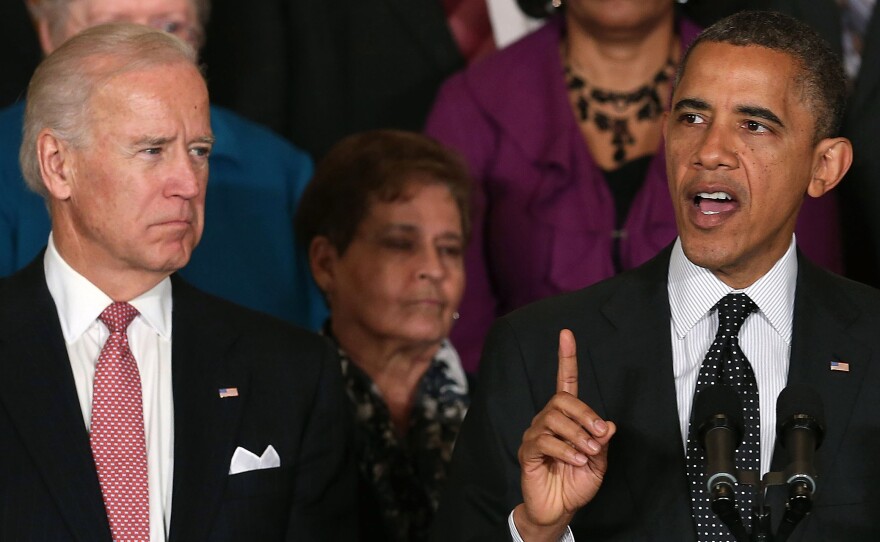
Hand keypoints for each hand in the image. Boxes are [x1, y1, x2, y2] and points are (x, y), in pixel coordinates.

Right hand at [514, 329, 616, 540]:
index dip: (566, 358)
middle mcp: (548, 420)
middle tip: (599, 435)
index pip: (566, 382)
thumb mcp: (599, 462)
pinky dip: (565, 450)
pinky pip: (544, 441)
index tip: (566, 335)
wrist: (559, 509)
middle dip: (585, 414)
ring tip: (588, 453)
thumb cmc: (576, 483)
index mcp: (567, 418)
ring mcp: (536, 434)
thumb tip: (608, 425)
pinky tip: (576, 460)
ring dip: (577, 435)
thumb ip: (602, 443)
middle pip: (562, 399)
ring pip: (554, 418)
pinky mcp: (527, 451)